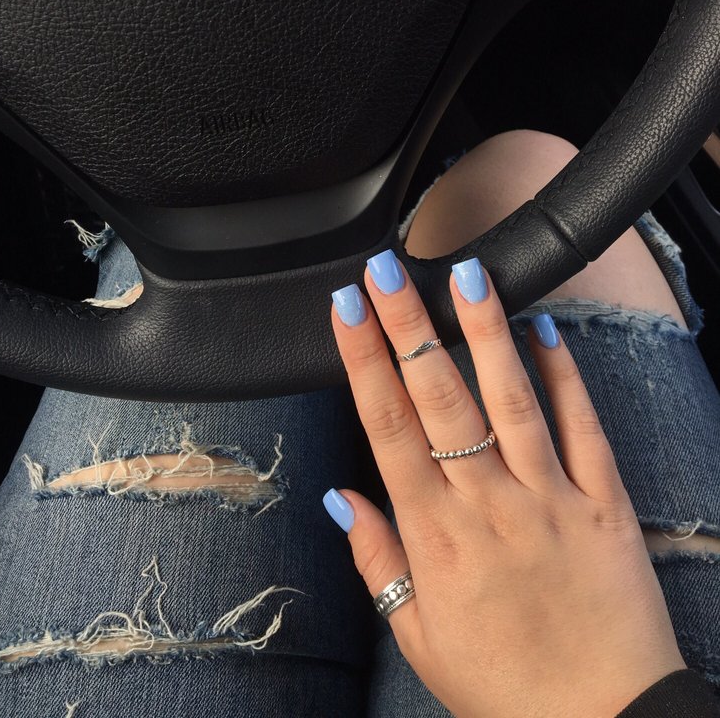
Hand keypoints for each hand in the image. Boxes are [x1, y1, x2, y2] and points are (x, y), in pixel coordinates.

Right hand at [327, 251, 684, 717]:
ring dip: (483, 332)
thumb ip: (376, 560)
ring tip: (463, 274)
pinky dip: (564, 374)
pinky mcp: (604, 500)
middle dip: (406, 325)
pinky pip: (582, 426)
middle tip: (385, 269)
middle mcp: (489, 505)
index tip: (345, 310)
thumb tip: (341, 496)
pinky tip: (543, 328)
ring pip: (510, 398)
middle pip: (438, 397)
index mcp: (436, 536)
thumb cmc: (505, 685)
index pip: (387, 427)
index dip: (363, 360)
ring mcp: (550, 497)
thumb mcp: (418, 637)